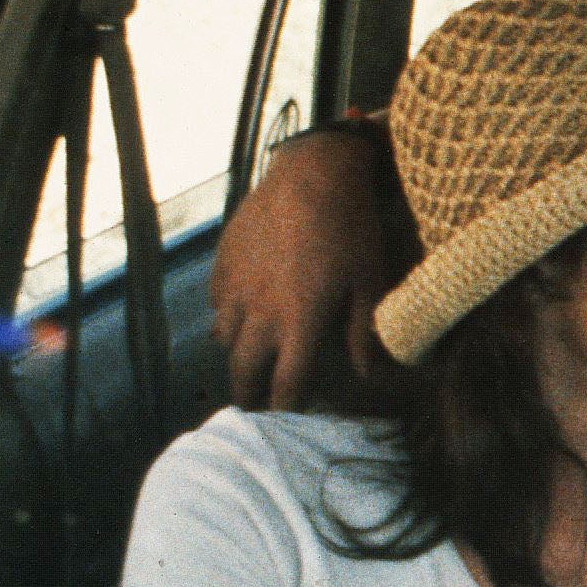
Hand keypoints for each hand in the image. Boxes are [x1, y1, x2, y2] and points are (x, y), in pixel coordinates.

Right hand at [212, 126, 402, 409]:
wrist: (311, 176)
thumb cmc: (351, 230)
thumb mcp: (370, 284)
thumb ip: (363, 335)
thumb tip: (369, 376)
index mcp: (300, 323)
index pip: (287, 383)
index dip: (288, 404)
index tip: (292, 410)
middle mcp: (260, 313)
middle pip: (243, 370)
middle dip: (249, 394)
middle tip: (256, 404)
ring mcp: (235, 288)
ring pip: (223, 339)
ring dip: (235, 356)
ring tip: (248, 361)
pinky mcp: (222, 264)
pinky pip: (216, 304)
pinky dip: (227, 317)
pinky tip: (242, 313)